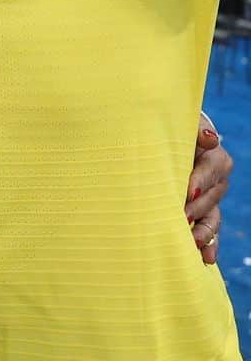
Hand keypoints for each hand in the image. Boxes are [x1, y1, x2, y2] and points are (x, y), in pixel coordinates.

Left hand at [184, 116, 231, 266]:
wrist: (165, 136)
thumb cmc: (170, 127)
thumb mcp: (181, 122)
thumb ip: (195, 128)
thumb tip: (210, 138)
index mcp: (214, 155)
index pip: (211, 168)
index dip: (199, 180)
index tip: (187, 192)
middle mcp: (217, 179)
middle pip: (212, 196)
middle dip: (197, 209)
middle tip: (180, 219)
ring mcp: (210, 197)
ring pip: (212, 217)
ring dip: (205, 232)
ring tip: (194, 245)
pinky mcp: (202, 211)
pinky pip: (210, 229)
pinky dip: (208, 243)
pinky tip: (205, 259)